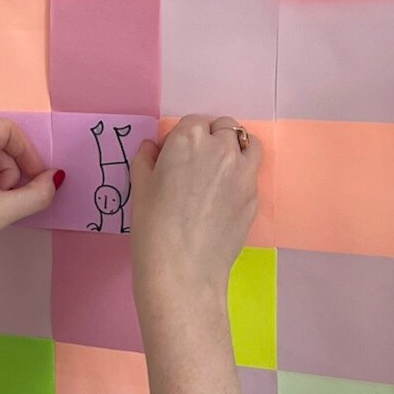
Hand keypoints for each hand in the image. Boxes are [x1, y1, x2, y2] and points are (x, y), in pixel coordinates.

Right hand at [130, 116, 260, 319]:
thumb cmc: (152, 227)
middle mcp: (221, 148)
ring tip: (221, 172)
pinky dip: (242, 178)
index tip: (172, 159)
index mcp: (189, 139)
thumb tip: (152, 148)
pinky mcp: (254, 196)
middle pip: (224, 128)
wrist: (183, 269)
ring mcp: (243, 172)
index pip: (192, 123)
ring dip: (236, 150)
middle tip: (196, 165)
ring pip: (249, 145)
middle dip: (212, 139)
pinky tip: (225, 200)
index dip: (181, 139)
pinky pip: (252, 175)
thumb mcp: (139, 188)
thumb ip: (146, 160)